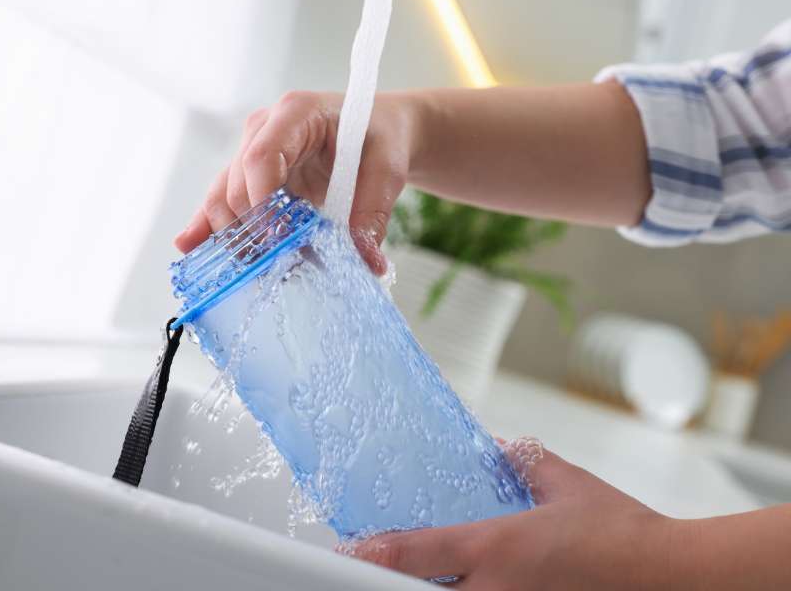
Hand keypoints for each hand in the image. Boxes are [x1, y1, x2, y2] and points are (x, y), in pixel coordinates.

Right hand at [174, 91, 419, 273]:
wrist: (380, 133)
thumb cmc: (382, 140)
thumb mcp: (387, 172)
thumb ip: (373, 214)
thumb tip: (367, 262)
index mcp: (297, 114)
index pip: (262, 156)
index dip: (262, 200)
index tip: (276, 238)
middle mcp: (265, 130)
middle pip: (238, 182)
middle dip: (250, 227)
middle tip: (273, 265)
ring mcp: (252, 153)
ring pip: (224, 196)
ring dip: (234, 234)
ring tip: (248, 270)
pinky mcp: (252, 178)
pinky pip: (224, 202)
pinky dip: (210, 226)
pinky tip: (192, 248)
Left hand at [351, 438, 675, 589]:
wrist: (671, 578)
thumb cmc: (622, 532)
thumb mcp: (567, 483)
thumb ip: (526, 462)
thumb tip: (500, 447)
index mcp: (496, 547)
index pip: (416, 551)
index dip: (375, 551)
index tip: (353, 550)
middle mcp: (494, 590)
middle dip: (394, 579)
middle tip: (380, 566)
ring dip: (429, 589)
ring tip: (421, 573)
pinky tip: (471, 581)